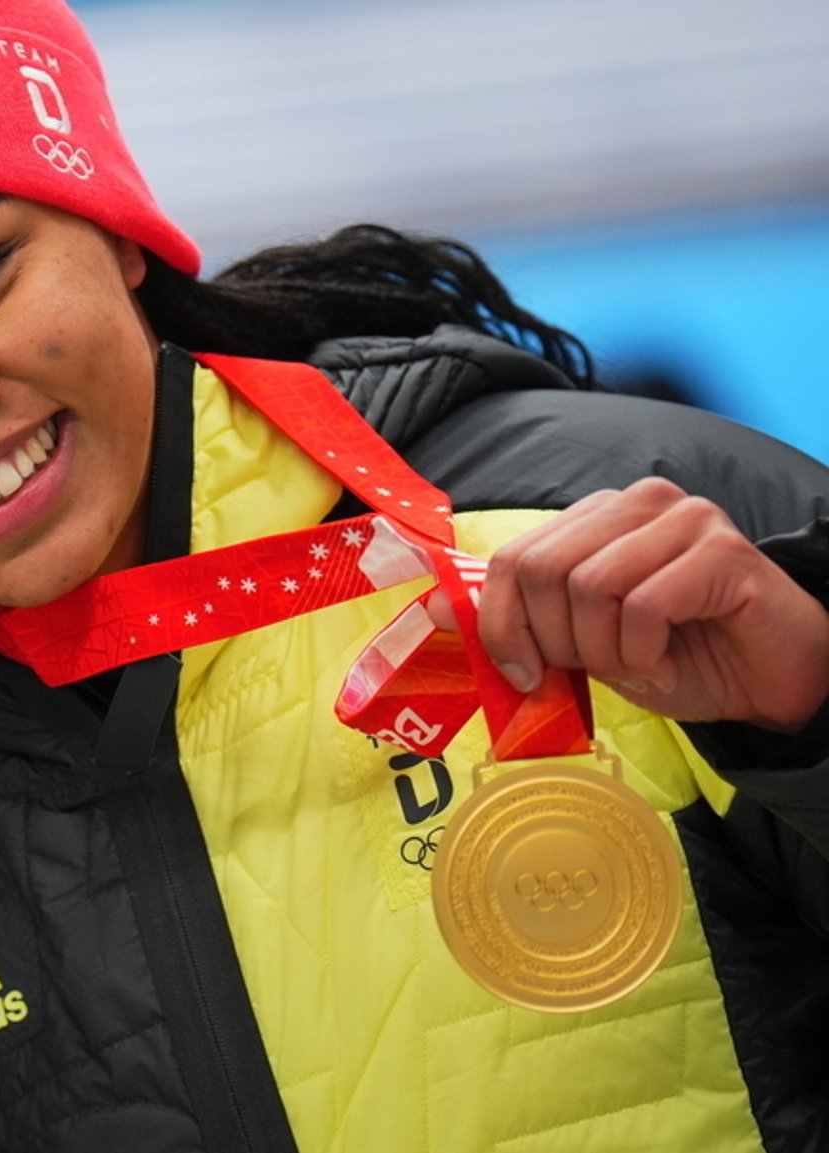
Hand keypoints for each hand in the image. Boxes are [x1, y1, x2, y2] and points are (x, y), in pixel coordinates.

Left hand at [463, 477, 828, 732]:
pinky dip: (644, 654)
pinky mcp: (721, 549)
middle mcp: (636, 503)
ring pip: (590, 588)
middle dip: (556, 641)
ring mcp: (683, 518)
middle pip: (542, 571)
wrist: (769, 684)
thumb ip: (517, 621)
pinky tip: (667, 663)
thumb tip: (431, 610)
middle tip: (595, 669)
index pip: (511, 559)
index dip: (502, 624)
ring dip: (604, 651)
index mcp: (595, 517)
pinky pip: (644, 606)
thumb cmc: (677, 658)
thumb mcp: (580, 644)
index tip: (523, 674)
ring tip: (638, 664)